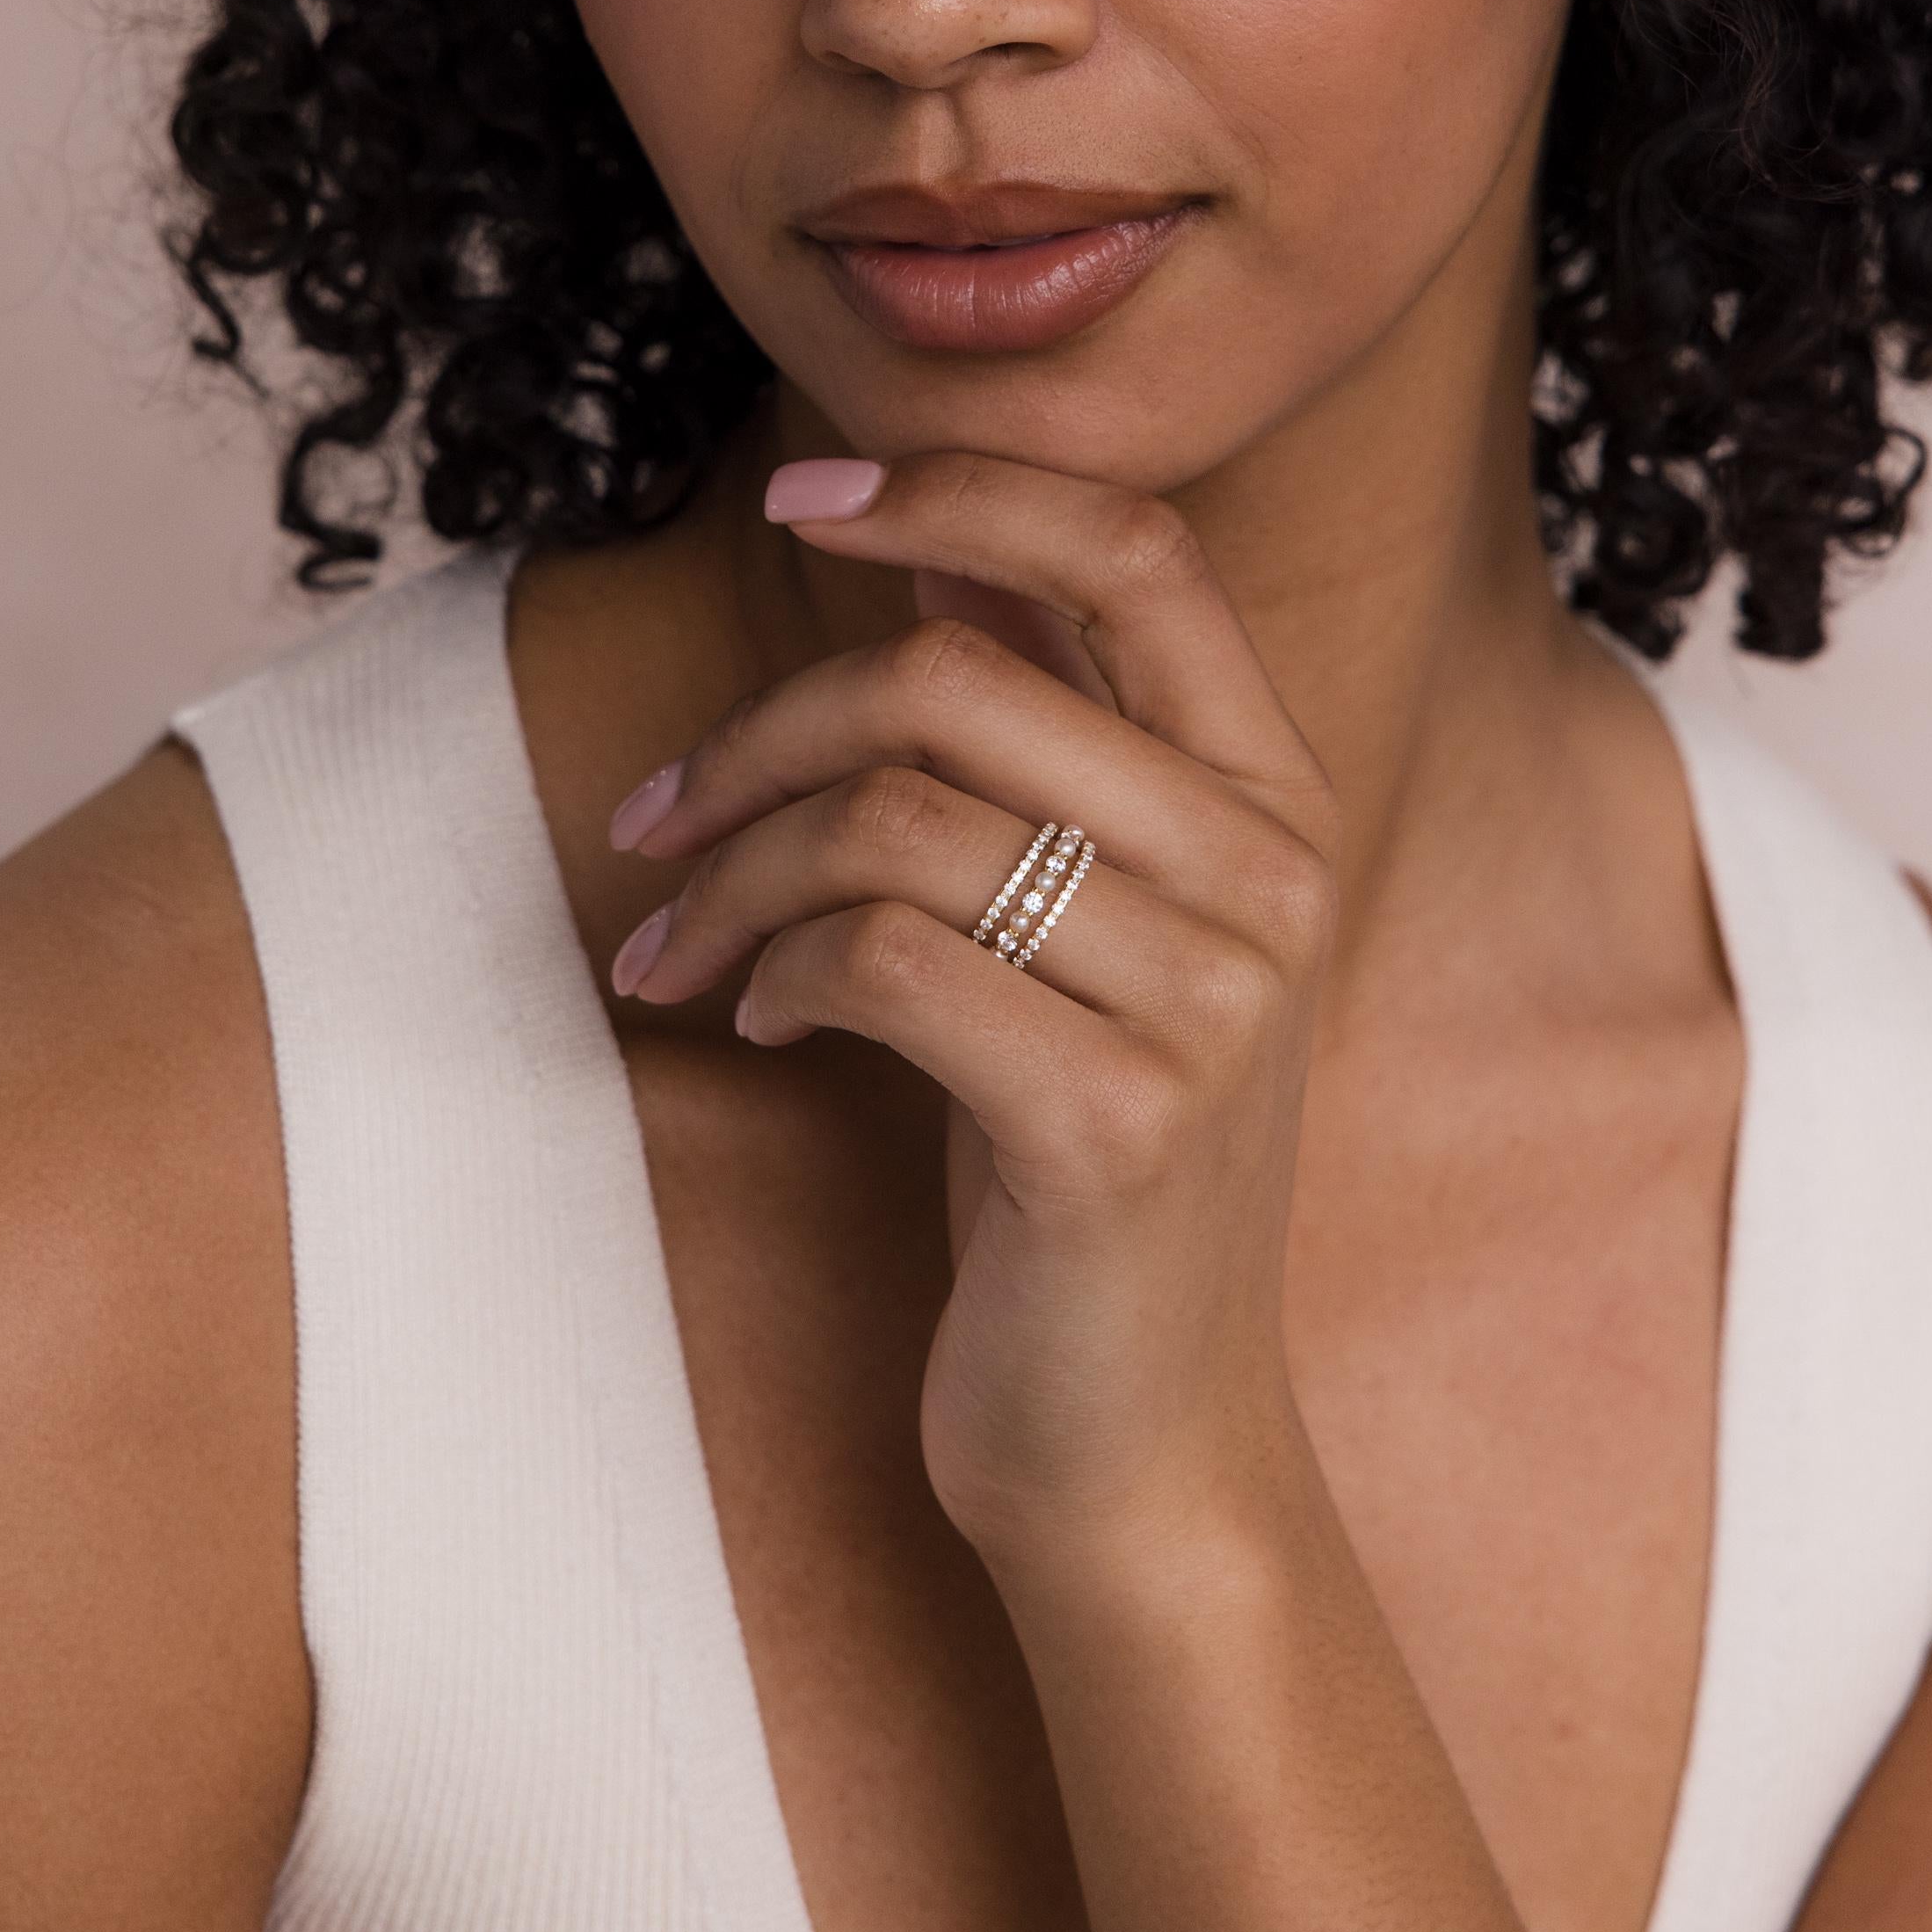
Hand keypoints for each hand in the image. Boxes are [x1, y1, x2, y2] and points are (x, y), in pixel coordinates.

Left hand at [608, 450, 1342, 1574]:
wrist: (1146, 1441)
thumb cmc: (1079, 1154)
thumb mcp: (1084, 925)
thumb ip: (1037, 742)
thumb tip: (910, 556)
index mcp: (1274, 798)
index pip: (1138, 551)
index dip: (960, 491)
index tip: (799, 505)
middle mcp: (1270, 876)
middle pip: (952, 681)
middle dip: (759, 734)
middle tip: (657, 817)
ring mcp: (1209, 1001)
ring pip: (891, 818)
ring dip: (733, 871)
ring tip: (676, 940)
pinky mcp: (1116, 1121)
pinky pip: (878, 959)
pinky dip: (770, 971)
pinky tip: (750, 1019)